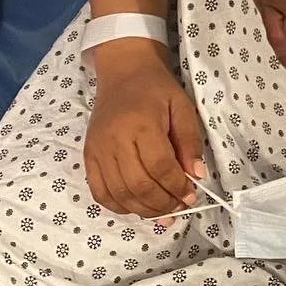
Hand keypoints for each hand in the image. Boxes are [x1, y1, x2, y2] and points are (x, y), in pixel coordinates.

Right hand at [84, 40, 205, 217]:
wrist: (123, 72)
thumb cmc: (156, 88)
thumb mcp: (182, 107)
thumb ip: (190, 141)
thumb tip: (196, 176)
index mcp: (141, 124)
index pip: (159, 166)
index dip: (177, 187)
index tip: (191, 196)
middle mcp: (115, 140)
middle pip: (138, 185)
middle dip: (162, 203)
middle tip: (178, 208)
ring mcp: (97, 150)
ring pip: (119, 194)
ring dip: (143, 210)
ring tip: (162, 213)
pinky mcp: (88, 156)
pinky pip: (100, 192)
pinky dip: (119, 206)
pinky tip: (137, 206)